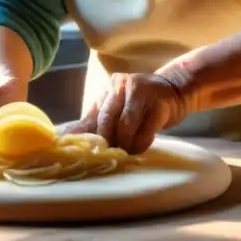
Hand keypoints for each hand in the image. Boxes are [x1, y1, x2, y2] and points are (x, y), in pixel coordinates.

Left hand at [60, 72, 188, 153]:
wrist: (174, 90)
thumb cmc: (140, 104)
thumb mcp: (116, 108)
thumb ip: (95, 121)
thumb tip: (66, 137)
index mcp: (109, 87)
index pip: (93, 115)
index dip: (88, 136)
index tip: (84, 153)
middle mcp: (123, 85)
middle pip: (107, 120)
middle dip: (107, 141)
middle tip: (110, 155)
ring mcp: (142, 91)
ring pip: (126, 126)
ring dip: (125, 145)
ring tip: (126, 153)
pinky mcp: (160, 103)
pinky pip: (146, 130)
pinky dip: (140, 144)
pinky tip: (139, 148)